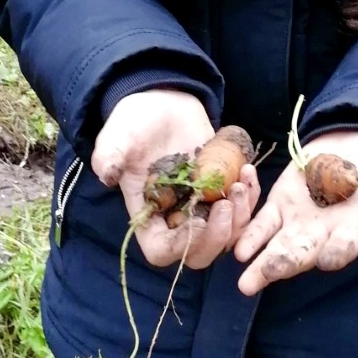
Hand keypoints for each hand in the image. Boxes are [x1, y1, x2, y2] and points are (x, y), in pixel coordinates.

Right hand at [92, 90, 259, 269]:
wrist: (162, 103)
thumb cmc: (135, 123)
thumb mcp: (118, 136)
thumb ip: (109, 155)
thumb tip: (107, 174)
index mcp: (148, 215)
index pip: (162, 251)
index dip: (181, 245)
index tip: (197, 219)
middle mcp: (175, 218)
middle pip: (199, 253)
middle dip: (218, 237)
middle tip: (226, 203)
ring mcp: (201, 207)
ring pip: (226, 236)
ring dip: (240, 217)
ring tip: (241, 182)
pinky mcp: (221, 191)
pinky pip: (242, 210)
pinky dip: (250, 198)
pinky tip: (248, 171)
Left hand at [235, 131, 357, 295]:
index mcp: (353, 226)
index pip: (346, 244)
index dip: (338, 250)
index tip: (329, 258)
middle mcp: (324, 232)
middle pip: (305, 253)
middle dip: (287, 263)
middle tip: (269, 275)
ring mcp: (299, 221)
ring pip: (279, 247)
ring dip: (262, 262)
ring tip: (246, 280)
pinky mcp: (280, 204)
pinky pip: (262, 223)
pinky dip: (250, 235)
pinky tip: (238, 248)